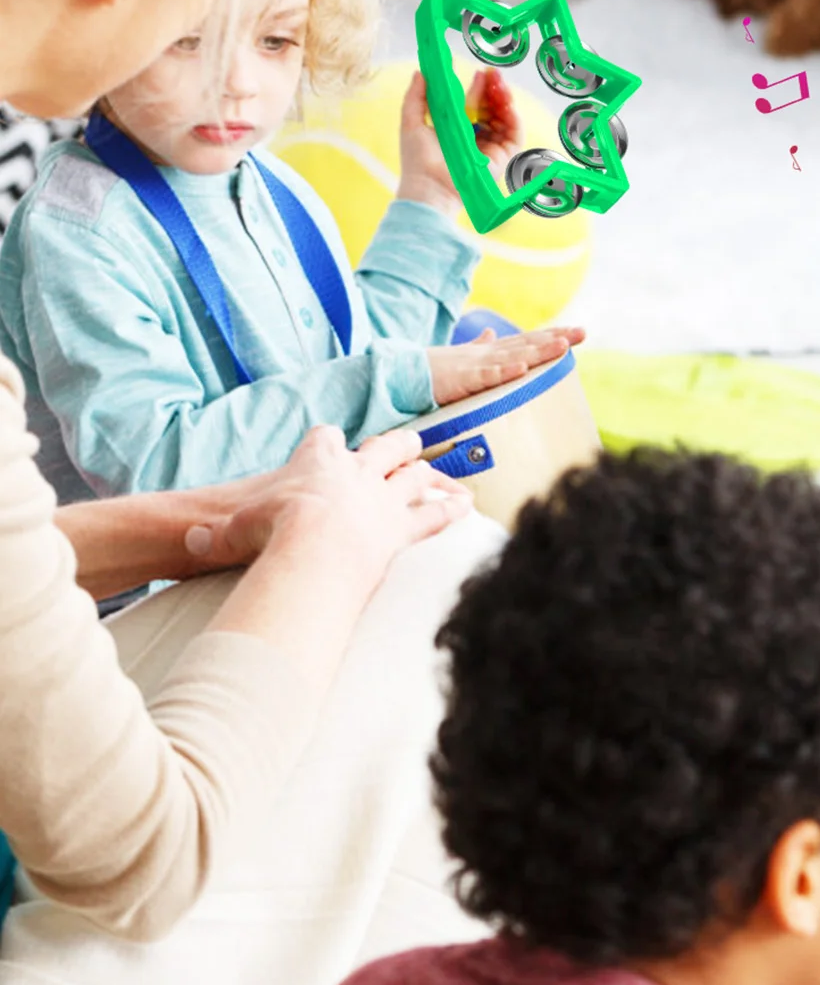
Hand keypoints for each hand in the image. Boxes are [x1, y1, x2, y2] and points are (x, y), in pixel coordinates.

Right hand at [183, 425, 471, 578]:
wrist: (310, 546)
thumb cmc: (269, 533)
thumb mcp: (230, 531)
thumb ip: (212, 535)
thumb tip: (186, 543)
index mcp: (316, 460)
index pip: (323, 438)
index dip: (325, 441)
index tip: (328, 440)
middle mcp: (357, 470)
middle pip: (385, 446)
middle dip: (398, 443)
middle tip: (410, 440)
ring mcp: (385, 496)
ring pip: (416, 475)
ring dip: (430, 471)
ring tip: (442, 471)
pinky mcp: (404, 526)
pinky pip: (436, 514)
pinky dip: (452, 509)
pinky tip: (467, 504)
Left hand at [397, 67, 522, 215]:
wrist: (429, 187)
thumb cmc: (418, 161)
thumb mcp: (412, 121)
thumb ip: (416, 96)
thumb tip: (420, 72)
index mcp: (458, 130)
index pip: (474, 105)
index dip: (479, 89)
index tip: (481, 73)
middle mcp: (476, 139)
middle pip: (491, 110)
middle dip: (495, 90)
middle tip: (494, 74)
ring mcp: (490, 149)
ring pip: (505, 120)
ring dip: (505, 100)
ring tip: (500, 85)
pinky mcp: (501, 160)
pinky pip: (514, 137)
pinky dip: (515, 119)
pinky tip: (509, 105)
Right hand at [426, 326, 584, 406]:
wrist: (407, 374)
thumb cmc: (437, 370)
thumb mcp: (464, 358)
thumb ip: (480, 346)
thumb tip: (491, 332)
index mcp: (492, 351)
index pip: (527, 341)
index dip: (552, 336)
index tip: (576, 333)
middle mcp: (490, 353)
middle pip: (529, 343)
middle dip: (556, 339)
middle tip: (583, 333)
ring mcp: (478, 364)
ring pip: (514, 355)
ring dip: (539, 350)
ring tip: (563, 345)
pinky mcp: (464, 378)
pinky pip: (487, 375)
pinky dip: (505, 370)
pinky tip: (522, 367)